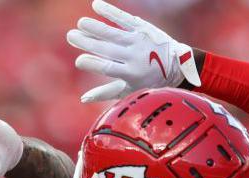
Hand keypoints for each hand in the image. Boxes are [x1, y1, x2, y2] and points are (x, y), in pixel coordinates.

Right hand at [67, 0, 200, 102]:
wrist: (177, 65)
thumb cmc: (149, 81)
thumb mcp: (129, 91)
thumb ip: (105, 92)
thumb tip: (82, 98)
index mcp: (130, 74)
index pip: (108, 68)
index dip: (92, 64)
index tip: (79, 61)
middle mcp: (134, 56)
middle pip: (107, 49)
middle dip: (88, 42)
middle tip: (70, 36)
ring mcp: (138, 41)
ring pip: (114, 33)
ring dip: (96, 27)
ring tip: (80, 23)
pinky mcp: (142, 28)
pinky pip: (124, 19)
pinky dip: (110, 12)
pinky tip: (95, 5)